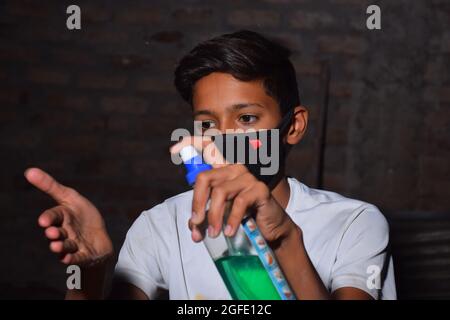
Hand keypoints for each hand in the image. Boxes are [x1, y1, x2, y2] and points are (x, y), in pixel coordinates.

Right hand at [25, 168, 112, 266]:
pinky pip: (77, 258)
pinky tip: (68, 259)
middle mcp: (66, 232)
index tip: (44, 221)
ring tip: (57, 246)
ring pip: (66, 247)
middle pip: (58, 233)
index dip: (49, 219)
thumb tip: (29, 171)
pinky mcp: (83, 255)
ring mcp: (74, 245)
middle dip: (55, 233)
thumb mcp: (70, 198)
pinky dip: (72, 259)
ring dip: (61, 247)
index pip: (54, 216)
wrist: (98, 238)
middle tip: (52, 233)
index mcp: (63, 217)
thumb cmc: (82, 216)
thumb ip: (50, 186)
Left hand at [170, 137, 296, 243]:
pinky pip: (239, 203)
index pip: (207, 148)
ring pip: (220, 192)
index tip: (173, 149)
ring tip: (213, 234)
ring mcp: (247, 177)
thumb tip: (193, 227)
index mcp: (223, 170)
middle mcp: (234, 168)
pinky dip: (231, 220)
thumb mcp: (220, 215)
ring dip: (214, 216)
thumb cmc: (243, 218)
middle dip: (197, 203)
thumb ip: (204, 217)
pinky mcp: (259, 189)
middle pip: (205, 178)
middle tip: (197, 223)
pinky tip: (228, 232)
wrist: (270, 228)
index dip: (190, 143)